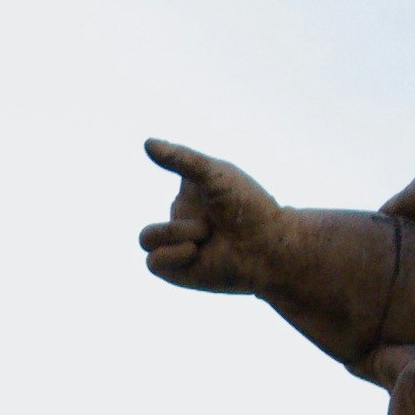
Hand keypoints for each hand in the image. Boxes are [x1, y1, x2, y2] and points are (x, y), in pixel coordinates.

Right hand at [137, 139, 288, 296]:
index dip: (191, 183)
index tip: (213, 189)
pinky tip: (196, 251)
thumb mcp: (215, 174)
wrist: (268, 249)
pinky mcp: (176, 271)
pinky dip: (172, 254)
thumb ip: (181, 158)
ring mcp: (178, 244)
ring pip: (146, 238)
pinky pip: (152, 262)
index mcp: (192, 192)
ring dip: (175, 233)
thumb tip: (146, 143)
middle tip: (216, 222)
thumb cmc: (249, 208)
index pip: (168, 191)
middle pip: (166, 210)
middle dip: (188, 215)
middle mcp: (183, 217)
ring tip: (205, 234)